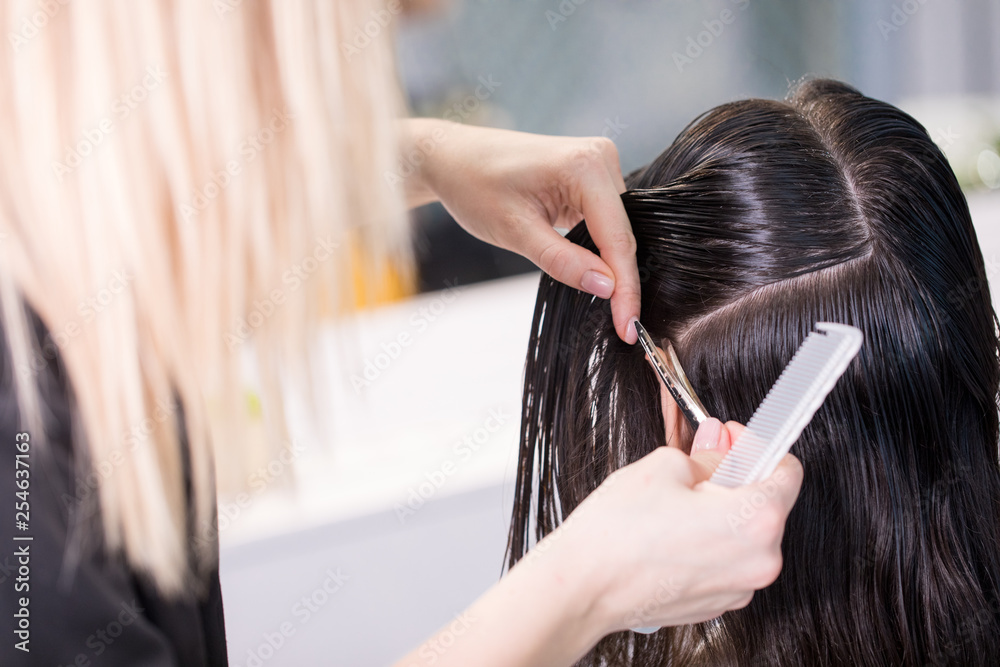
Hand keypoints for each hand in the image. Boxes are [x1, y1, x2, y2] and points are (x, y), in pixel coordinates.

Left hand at [401, 119, 640, 343]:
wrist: (453, 158)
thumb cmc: (474, 185)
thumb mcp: (514, 231)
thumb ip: (562, 260)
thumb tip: (606, 288)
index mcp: (585, 166)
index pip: (618, 238)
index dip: (625, 288)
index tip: (629, 328)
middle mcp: (600, 158)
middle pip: (623, 234)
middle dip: (622, 282)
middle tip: (624, 329)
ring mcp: (597, 165)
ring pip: (617, 230)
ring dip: (612, 266)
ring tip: (614, 310)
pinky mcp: (589, 177)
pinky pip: (605, 221)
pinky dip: (600, 250)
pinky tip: (596, 277)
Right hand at [528, 418, 802, 636]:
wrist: (582, 587)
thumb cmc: (616, 534)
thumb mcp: (664, 466)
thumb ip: (706, 454)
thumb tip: (720, 446)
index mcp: (756, 520)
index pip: (786, 470)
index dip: (758, 445)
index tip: (735, 439)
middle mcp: (758, 561)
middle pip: (766, 503)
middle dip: (735, 477)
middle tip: (699, 463)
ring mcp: (738, 588)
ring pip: (744, 534)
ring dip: (720, 511)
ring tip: (676, 503)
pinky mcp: (716, 603)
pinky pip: (725, 560)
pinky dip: (707, 542)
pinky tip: (672, 532)